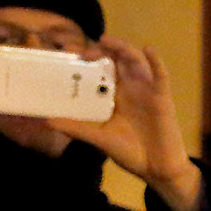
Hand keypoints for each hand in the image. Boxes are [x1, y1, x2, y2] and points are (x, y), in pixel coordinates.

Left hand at [47, 36, 201, 210]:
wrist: (156, 169)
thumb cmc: (130, 153)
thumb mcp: (99, 138)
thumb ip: (77, 128)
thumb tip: (48, 120)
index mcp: (113, 96)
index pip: (98, 70)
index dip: (86, 58)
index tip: (68, 52)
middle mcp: (129, 89)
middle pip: (115, 60)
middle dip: (100, 50)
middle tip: (83, 51)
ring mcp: (145, 91)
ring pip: (135, 61)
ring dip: (122, 48)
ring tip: (106, 41)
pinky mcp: (162, 97)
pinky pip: (161, 75)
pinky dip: (156, 61)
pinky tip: (148, 49)